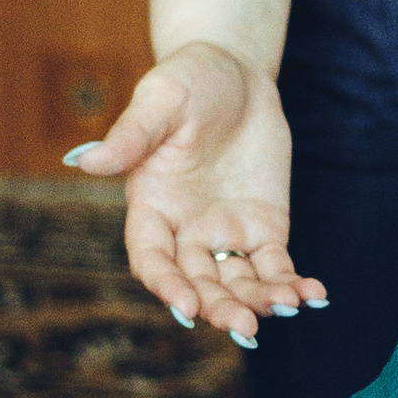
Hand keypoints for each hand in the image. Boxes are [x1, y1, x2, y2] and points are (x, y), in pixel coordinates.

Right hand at [63, 41, 326, 349]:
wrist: (235, 70)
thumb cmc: (187, 81)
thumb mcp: (159, 100)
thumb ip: (130, 135)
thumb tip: (85, 161)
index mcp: (151, 207)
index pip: (152, 260)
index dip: (166, 286)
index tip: (186, 306)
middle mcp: (185, 231)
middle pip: (198, 283)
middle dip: (220, 307)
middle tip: (246, 328)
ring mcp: (225, 234)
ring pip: (238, 283)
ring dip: (260, 302)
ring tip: (287, 306)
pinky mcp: (263, 228)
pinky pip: (275, 266)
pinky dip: (292, 283)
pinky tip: (312, 295)